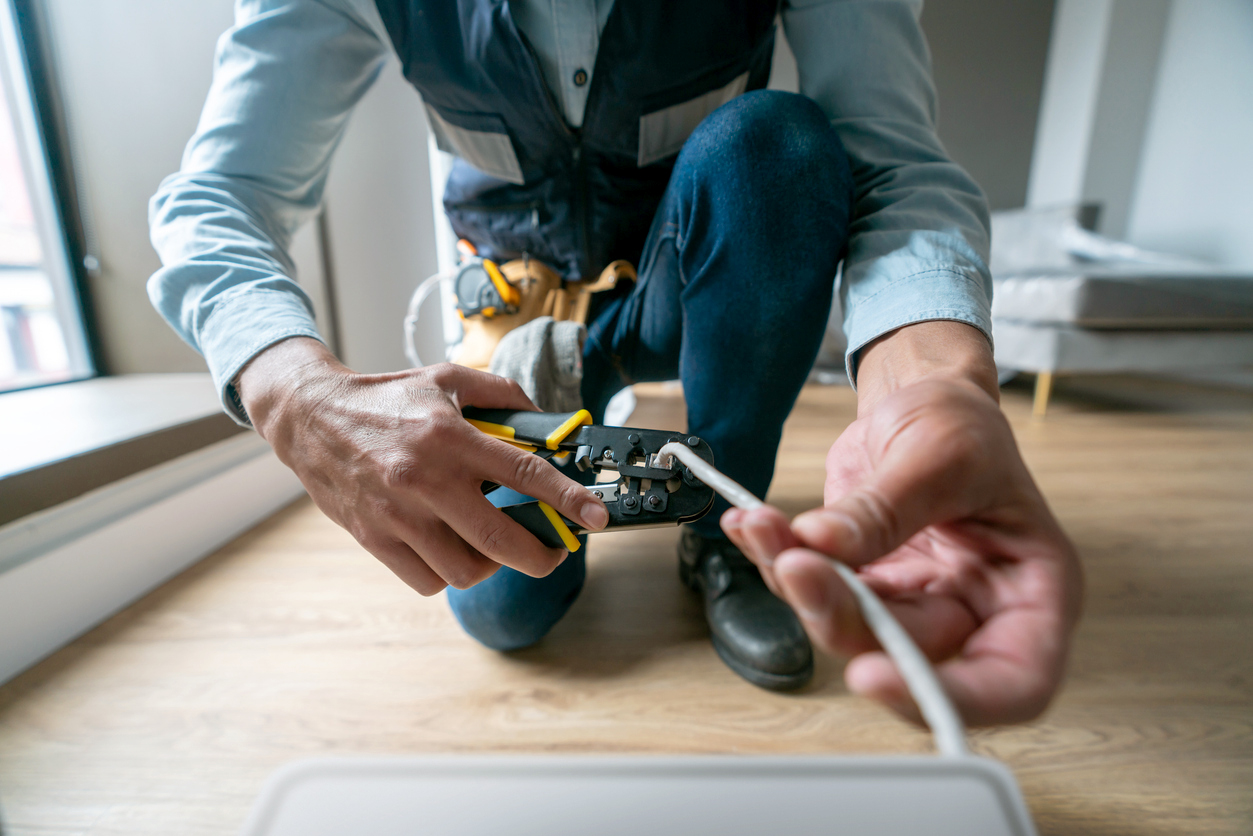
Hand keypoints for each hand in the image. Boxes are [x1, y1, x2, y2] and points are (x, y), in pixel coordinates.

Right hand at [238, 337, 607, 595]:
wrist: (310, 416)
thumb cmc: (385, 398)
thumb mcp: (445, 377)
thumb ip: (499, 393)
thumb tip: (542, 417)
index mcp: (450, 438)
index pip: (525, 474)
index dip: (568, 500)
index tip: (596, 518)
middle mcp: (427, 480)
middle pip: (502, 542)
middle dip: (542, 556)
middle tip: (553, 551)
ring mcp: (399, 515)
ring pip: (465, 570)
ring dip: (490, 564)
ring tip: (490, 543)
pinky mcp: (375, 539)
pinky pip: (427, 580)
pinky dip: (446, 573)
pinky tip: (449, 547)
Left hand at [722, 323, 1081, 725]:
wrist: (921, 399)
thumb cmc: (962, 425)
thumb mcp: (942, 452)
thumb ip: (887, 507)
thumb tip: (823, 546)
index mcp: (1034, 592)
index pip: (1014, 683)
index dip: (951, 698)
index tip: (872, 673)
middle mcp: (976, 611)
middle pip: (908, 654)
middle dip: (839, 614)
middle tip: (793, 564)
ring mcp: (914, 604)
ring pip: (848, 630)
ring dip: (796, 585)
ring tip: (761, 526)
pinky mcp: (864, 586)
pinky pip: (816, 593)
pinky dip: (777, 561)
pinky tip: (752, 525)